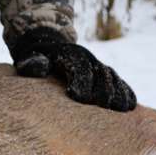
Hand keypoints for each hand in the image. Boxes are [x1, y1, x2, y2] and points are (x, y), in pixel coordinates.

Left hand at [12, 27, 136, 111]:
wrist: (47, 45)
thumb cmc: (34, 58)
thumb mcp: (26, 58)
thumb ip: (31, 63)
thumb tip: (42, 67)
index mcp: (68, 54)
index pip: (79, 67)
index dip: (81, 82)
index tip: (79, 98)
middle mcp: (86, 57)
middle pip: (100, 73)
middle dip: (102, 90)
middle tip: (102, 107)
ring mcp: (97, 65)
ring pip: (112, 77)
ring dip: (117, 92)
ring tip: (119, 109)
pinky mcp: (104, 74)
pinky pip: (119, 81)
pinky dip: (125, 92)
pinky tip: (129, 106)